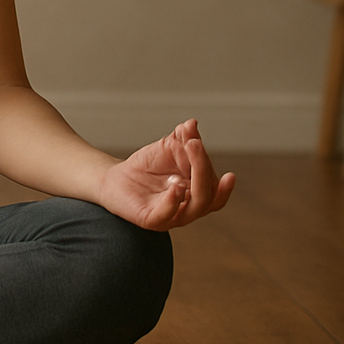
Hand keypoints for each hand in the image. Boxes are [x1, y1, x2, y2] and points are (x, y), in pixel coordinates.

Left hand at [98, 119, 234, 230]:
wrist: (117, 178)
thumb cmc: (149, 166)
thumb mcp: (168, 148)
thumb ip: (182, 139)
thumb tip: (192, 123)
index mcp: (198, 194)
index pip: (214, 187)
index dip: (222, 182)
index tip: (226, 171)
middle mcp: (189, 208)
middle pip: (209, 195)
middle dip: (204, 167)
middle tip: (194, 143)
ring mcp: (172, 217)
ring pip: (196, 207)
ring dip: (197, 181)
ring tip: (188, 151)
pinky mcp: (152, 220)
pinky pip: (167, 215)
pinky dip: (174, 200)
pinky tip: (176, 185)